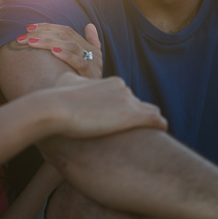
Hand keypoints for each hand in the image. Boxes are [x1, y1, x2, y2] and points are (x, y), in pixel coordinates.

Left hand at [17, 23, 102, 78]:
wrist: (95, 104)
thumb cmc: (84, 86)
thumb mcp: (86, 65)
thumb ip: (87, 45)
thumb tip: (90, 25)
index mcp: (90, 48)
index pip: (67, 31)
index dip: (47, 27)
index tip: (28, 28)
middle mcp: (93, 53)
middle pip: (66, 36)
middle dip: (42, 34)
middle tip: (22, 37)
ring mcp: (94, 64)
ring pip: (71, 46)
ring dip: (49, 42)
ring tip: (31, 43)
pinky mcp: (91, 76)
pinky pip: (80, 63)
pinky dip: (67, 56)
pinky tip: (53, 52)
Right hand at [44, 72, 166, 137]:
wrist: (55, 108)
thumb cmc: (57, 97)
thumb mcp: (66, 81)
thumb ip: (74, 81)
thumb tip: (72, 83)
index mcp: (112, 82)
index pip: (126, 97)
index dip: (123, 111)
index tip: (120, 123)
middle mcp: (124, 88)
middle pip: (138, 105)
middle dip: (135, 117)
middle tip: (132, 134)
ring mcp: (129, 102)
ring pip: (149, 111)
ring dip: (148, 123)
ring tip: (148, 137)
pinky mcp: (132, 116)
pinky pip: (156, 120)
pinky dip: (160, 126)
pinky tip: (161, 133)